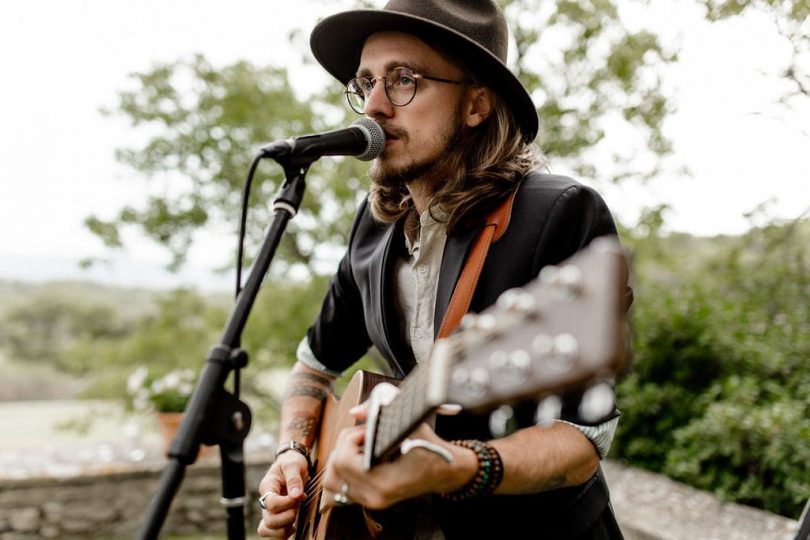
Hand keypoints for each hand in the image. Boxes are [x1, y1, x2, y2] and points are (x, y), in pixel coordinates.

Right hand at [256, 450, 308, 538]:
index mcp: (267, 487)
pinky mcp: (277, 516)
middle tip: (298, 506)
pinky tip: (293, 527)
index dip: (286, 503)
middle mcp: (265, 501)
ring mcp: (270, 510)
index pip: (270, 503)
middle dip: (287, 517)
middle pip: (269, 521)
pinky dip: (283, 534)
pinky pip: (273, 533)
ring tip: (295, 517)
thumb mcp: (294, 464)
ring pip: (267, 530)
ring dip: (284, 528)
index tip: (300, 496)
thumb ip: (294, 478)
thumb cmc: (292, 462)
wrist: (291, 462)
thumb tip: (296, 495)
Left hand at [321, 399, 470, 509]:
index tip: (369, 429)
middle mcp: (375, 497)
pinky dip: (343, 470)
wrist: (444, 472)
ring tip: (359, 447)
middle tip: (365, 435)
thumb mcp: (412, 426)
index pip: (345, 460)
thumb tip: (355, 411)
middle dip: (346, 444)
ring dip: (340, 458)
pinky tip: (360, 458)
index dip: (352, 438)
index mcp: (385, 483)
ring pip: (332, 480)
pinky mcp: (368, 500)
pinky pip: (340, 487)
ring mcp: (370, 501)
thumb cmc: (430, 448)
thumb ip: (382, 415)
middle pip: (335, 467)